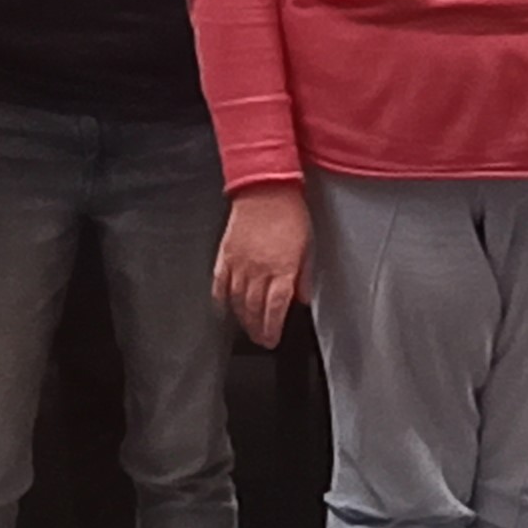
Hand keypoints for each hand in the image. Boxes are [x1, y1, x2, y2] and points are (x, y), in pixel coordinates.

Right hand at [213, 183, 310, 345]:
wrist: (265, 187)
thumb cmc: (289, 212)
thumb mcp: (307, 244)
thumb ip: (304, 274)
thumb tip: (303, 297)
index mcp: (281, 269)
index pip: (275, 309)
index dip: (273, 328)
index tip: (272, 338)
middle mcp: (258, 270)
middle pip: (255, 310)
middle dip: (257, 329)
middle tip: (260, 339)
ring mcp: (238, 264)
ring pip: (237, 301)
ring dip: (242, 319)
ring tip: (246, 329)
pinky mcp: (225, 255)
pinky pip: (219, 284)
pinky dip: (220, 299)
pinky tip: (223, 308)